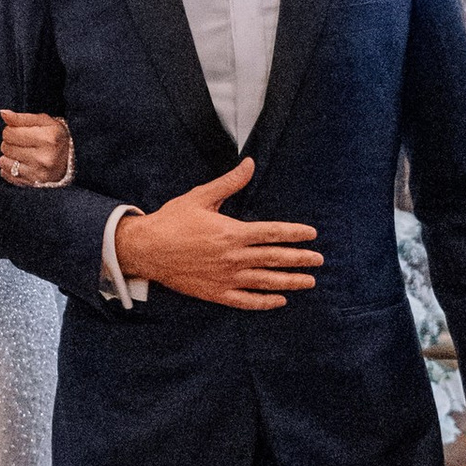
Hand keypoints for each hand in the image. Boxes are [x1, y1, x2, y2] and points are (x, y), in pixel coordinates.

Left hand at [0, 109, 73, 187]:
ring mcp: (37, 173)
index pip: (9, 132)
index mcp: (47, 138)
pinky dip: (10, 169)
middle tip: (23, 143)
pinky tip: (22, 164)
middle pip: (5, 146)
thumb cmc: (57, 139)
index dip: (11, 130)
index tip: (20, 131)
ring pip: (3, 161)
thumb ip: (22, 118)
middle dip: (11, 143)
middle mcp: (43, 157)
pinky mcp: (32, 184)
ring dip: (10, 156)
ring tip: (23, 154)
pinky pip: (6, 174)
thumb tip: (3, 113)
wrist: (74, 162)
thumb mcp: (46, 122)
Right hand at [116, 159, 321, 310]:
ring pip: (266, 282)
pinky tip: (279, 301)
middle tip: (319, 260)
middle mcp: (234, 258)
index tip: (312, 234)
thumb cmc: (172, 221)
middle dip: (300, 259)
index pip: (273, 233)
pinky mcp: (216, 293)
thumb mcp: (201, 197)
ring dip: (290, 282)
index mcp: (233, 233)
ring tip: (308, 282)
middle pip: (275, 259)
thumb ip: (230, 183)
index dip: (295, 234)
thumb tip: (249, 163)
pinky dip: (265, 302)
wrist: (146, 249)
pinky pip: (246, 301)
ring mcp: (226, 278)